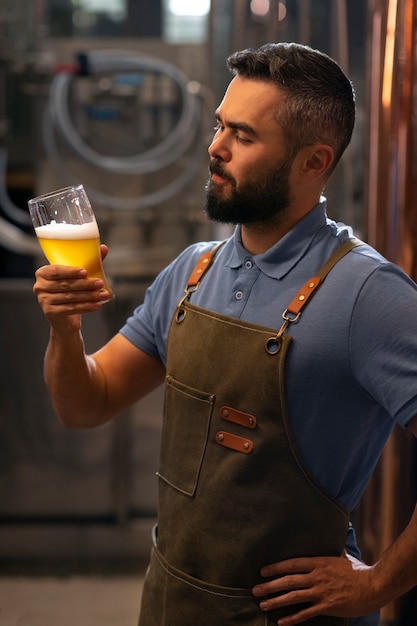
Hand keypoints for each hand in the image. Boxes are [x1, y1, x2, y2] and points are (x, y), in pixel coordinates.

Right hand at [33, 244, 110, 330]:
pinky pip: (71, 308)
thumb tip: (103, 248)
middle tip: (100, 283)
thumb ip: (89, 262)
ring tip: (104, 295)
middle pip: (65, 284)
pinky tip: (97, 304)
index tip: (85, 271)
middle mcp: (40, 286)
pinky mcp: (50, 313)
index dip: (70, 271)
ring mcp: (43, 300)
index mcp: (43, 273)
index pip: (55, 270)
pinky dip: (86, 306)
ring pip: (70, 297)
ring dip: (89, 296)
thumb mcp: (78, 277)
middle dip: (85, 284)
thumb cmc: (71, 292)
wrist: (66, 318)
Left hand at [252, 552, 378, 624]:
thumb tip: (329, 540)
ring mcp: (321, 592)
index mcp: (318, 562)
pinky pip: (305, 614)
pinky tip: (281, 622)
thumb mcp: (341, 556)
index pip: (291, 564)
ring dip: (276, 601)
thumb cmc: (357, 570)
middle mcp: (316, 577)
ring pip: (293, 597)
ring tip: (262, 605)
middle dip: (269, 585)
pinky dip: (292, 618)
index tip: (262, 571)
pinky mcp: (327, 607)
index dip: (275, 567)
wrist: (372, 585)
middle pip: (288, 581)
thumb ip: (330, 551)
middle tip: (255, 590)